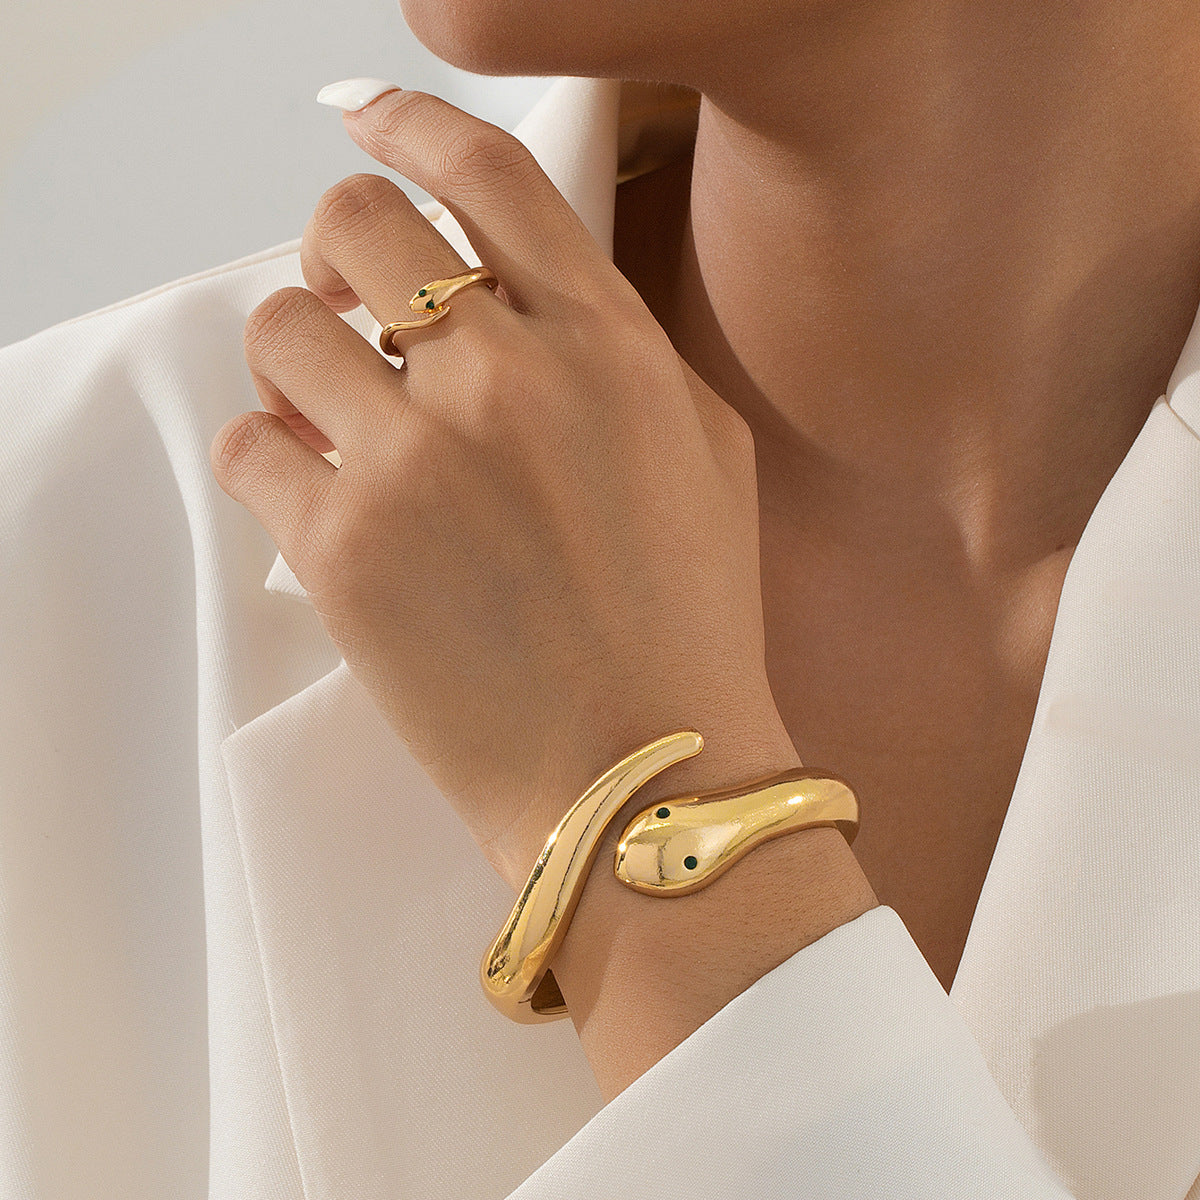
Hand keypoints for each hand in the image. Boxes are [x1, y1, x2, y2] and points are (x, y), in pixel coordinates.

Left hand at [209, 86, 801, 890]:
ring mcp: (419, 460)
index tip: (368, 115)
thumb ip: (616, 353)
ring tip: (328, 412)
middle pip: (358, 222)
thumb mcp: (703, 454)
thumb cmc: (685, 627)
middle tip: (343, 297)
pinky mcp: (344, 548)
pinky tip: (313, 490)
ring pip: (282, 324)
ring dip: (294, 354)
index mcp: (607, 347)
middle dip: (335, 244)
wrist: (646, 776)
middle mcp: (511, 379)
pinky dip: (269, 452)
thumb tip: (515, 301)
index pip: (487, 177)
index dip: (413, 124)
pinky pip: (251, 442)